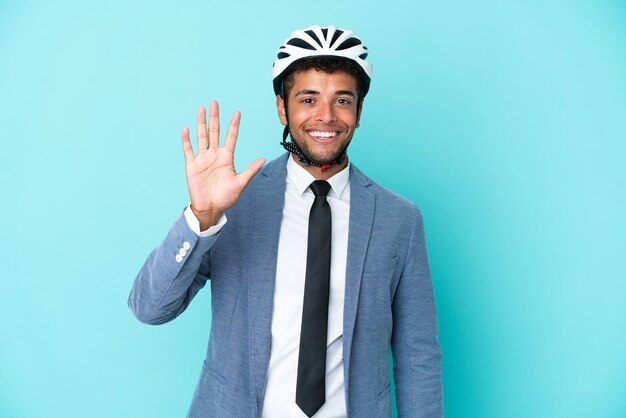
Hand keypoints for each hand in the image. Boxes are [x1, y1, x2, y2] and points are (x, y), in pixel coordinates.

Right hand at [182, 101, 264, 229]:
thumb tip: (262, 159)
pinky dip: (187, 140)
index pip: (230, 137)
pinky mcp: (192, 166)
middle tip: (214, 103)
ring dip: (201, 123)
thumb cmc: (226, 197)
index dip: (233, 125)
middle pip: (214, 132)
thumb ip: (250, 170)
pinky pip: (188, 150)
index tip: (237, 113)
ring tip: (201, 109)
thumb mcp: (240, 183)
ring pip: (201, 137)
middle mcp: (214, 155)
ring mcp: (202, 159)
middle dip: (215, 118)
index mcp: (226, 158)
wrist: (210, 208)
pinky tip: (187, 129)